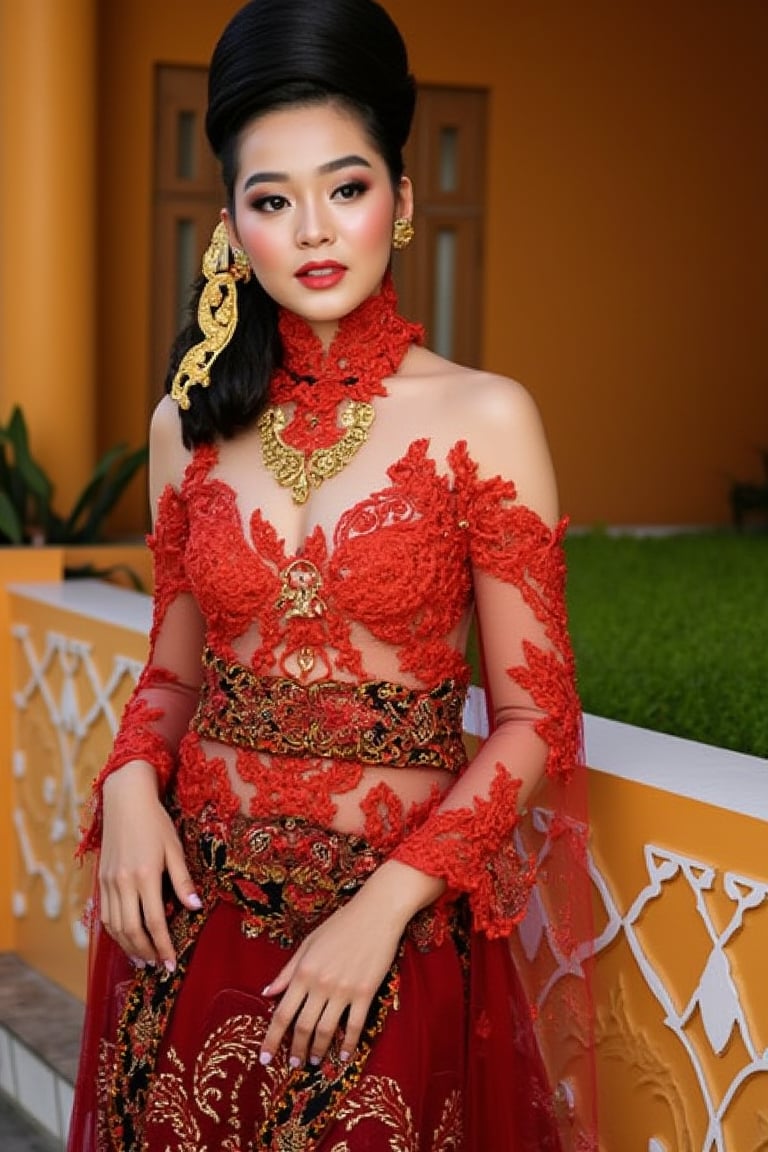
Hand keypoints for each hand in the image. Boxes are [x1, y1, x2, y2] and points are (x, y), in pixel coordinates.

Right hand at [98, 761, 200, 969]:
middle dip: (146, 952)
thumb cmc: (155, 822)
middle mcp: (123, 882)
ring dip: (128, 946)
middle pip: (131, 929)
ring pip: (114, 926)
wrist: (125, 800)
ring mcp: (109, 882)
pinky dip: (115, 932)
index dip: (164, 946)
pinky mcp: (101, 879)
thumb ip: (183, 880)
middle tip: (159, 968)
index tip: (172, 964)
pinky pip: (105, 914)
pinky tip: (125, 939)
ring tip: (143, 960)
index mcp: (145, 875)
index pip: (155, 921)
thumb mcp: (175, 848)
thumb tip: (195, 908)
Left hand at [259, 860, 444, 1067]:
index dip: (271, 1039)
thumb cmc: (340, 925)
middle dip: (295, 1050)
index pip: (282, 1013)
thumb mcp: (308, 944)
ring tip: (313, 1061)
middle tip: (293, 1065)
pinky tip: (343, 1056)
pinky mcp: (365, 992)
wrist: (375, 913)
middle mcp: (320, 984)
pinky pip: (354, 1025)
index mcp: (303, 971)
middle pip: (302, 1026)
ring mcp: (343, 989)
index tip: (264, 1058)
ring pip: (326, 1030)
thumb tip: (266, 993)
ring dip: (318, 1049)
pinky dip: (348, 1044)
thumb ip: (287, 971)